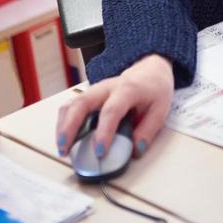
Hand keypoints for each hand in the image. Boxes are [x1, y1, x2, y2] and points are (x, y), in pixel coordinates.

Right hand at [56, 53, 173, 159]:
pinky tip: (63, 139)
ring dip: (62, 126)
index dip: (104, 132)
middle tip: (65, 149)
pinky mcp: (89, 95)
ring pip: (72, 103)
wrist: (150, 70)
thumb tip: (134, 151)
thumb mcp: (160, 110)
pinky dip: (63, 122)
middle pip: (82, 102)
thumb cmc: (154, 89)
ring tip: (62, 148)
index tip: (99, 152)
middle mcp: (107, 87)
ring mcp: (95, 90)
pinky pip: (70, 106)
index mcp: (128, 89)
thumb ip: (147, 131)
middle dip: (70, 126)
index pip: (111, 110)